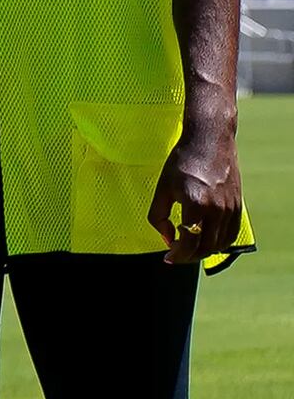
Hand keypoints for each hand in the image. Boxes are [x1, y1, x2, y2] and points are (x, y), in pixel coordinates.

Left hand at [154, 122, 242, 269]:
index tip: (168, 256)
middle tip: (176, 255)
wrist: (209, 142)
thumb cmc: (181, 163)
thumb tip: (166, 238)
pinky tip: (205, 239)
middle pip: (206, 247)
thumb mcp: (162, 188)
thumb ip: (159, 216)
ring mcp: (230, 209)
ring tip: (188, 248)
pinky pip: (230, 234)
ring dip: (203, 251)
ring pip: (220, 244)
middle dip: (189, 256)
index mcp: (195, 204)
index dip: (177, 253)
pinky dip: (218, 243)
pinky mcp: (238, 207)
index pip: (189, 241)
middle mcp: (217, 209)